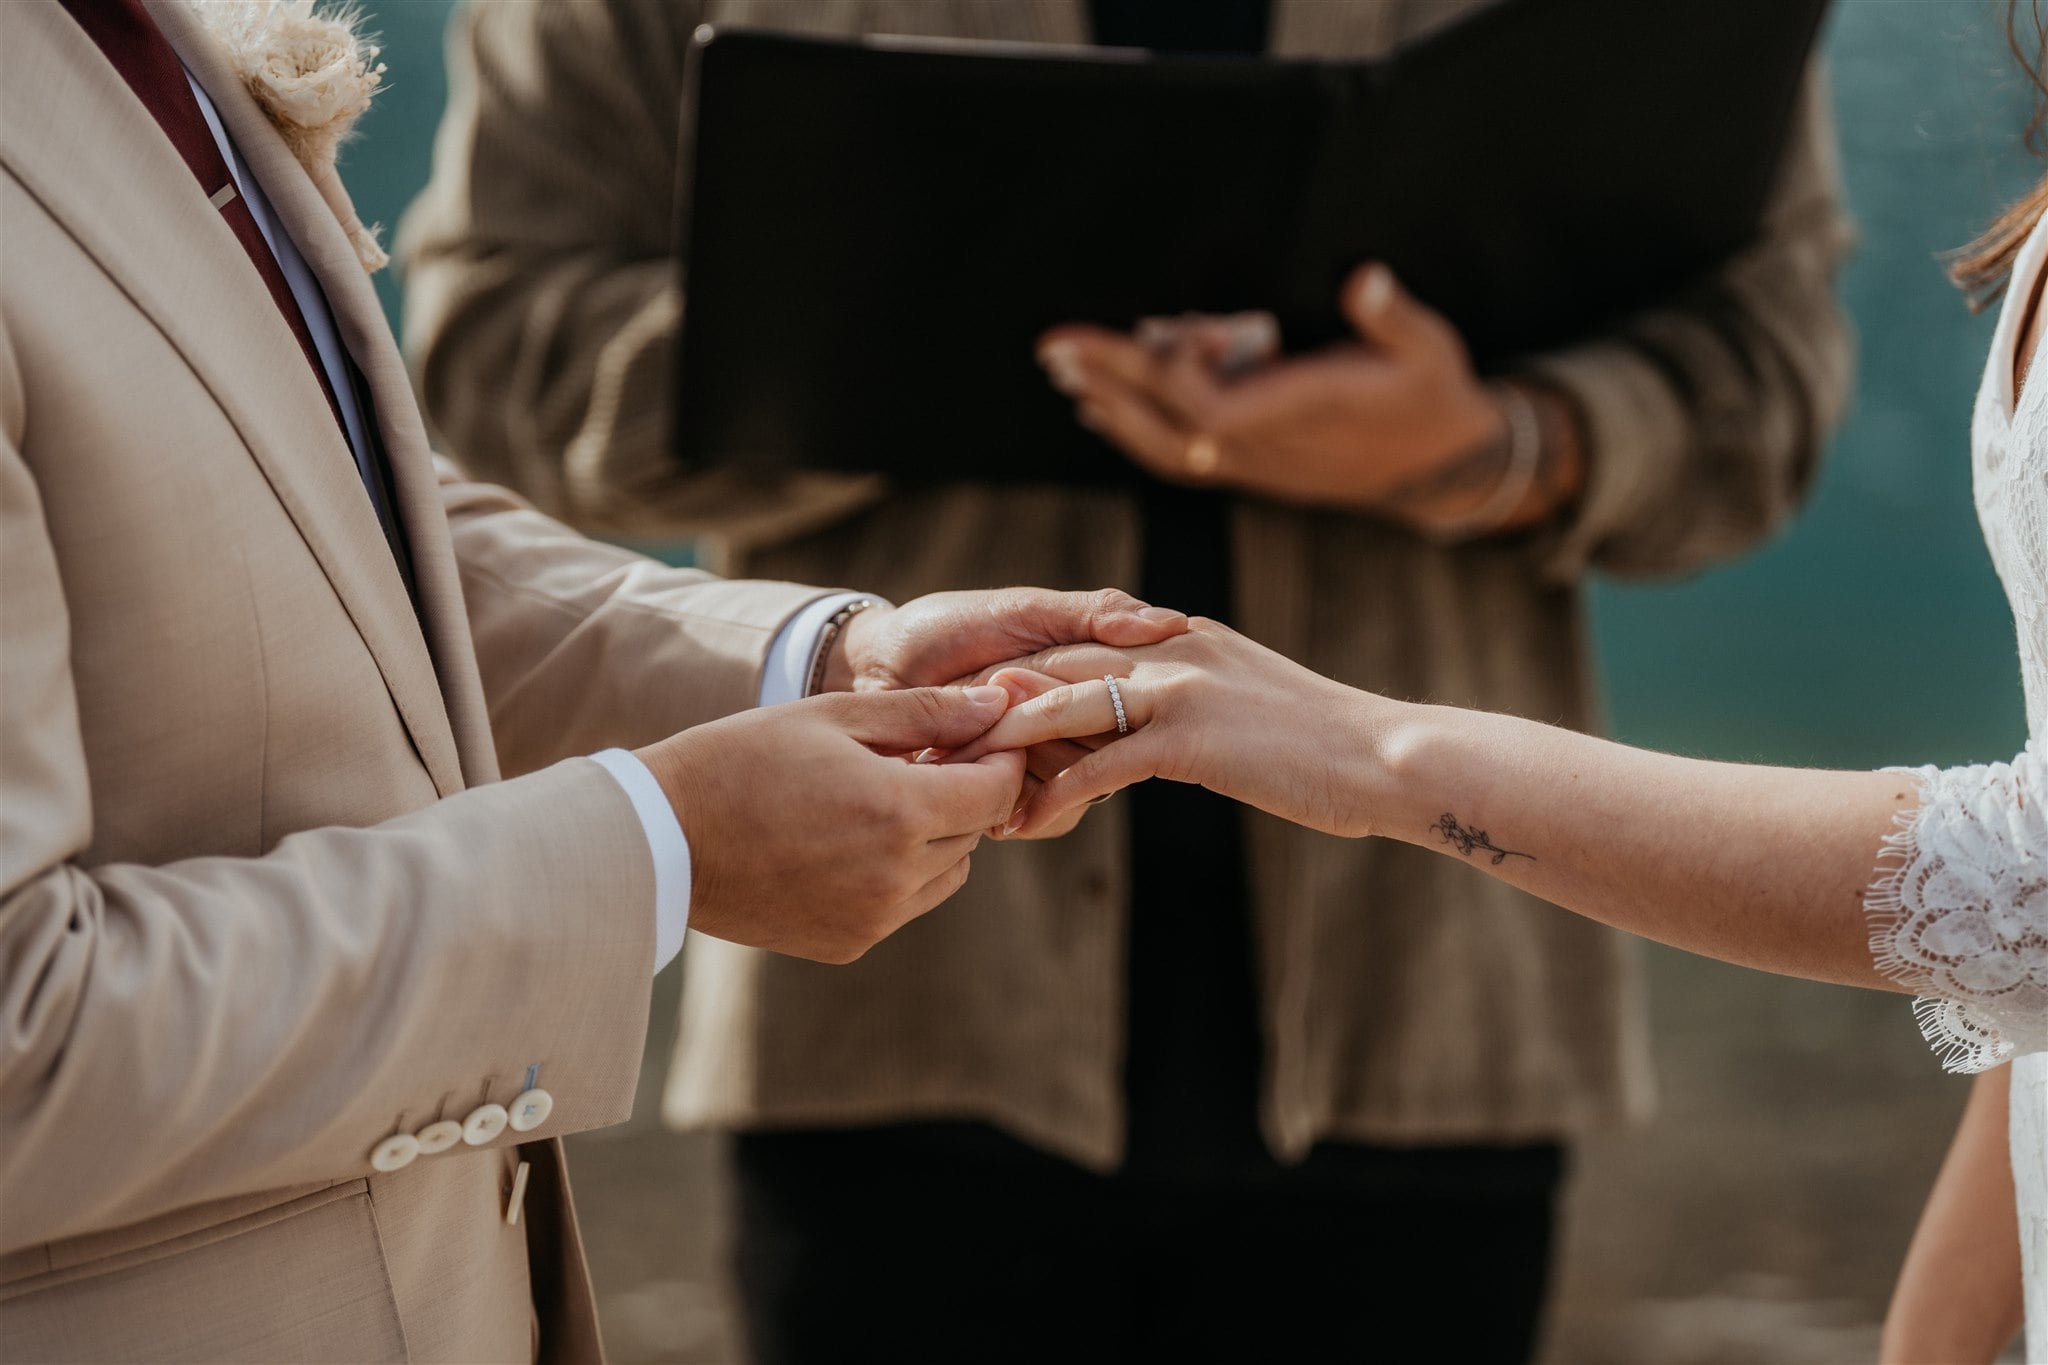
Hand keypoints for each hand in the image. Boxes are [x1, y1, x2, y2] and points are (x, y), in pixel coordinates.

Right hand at [635, 686, 1024, 962]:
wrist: (663, 837)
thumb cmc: (742, 759)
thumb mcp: (833, 717)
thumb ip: (925, 712)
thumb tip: (999, 706)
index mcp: (897, 811)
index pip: (996, 789)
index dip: (998, 756)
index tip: (979, 733)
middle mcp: (896, 875)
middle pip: (976, 830)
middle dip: (963, 791)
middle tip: (920, 757)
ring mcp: (874, 918)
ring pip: (949, 872)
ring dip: (936, 835)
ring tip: (880, 798)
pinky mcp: (849, 944)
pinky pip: (907, 905)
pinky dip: (900, 872)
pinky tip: (850, 840)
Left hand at [821, 588, 1186, 836]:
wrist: (879, 665)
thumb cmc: (950, 625)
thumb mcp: (1024, 608)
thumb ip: (1092, 615)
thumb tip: (1169, 624)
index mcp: (1092, 673)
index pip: (1134, 695)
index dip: (1084, 693)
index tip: (1007, 676)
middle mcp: (1081, 720)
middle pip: (1106, 745)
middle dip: (1040, 730)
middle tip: (976, 704)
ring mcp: (1052, 759)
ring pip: (1079, 782)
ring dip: (1020, 764)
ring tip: (958, 740)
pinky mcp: (1019, 794)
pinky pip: (1045, 810)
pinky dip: (1012, 798)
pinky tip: (966, 775)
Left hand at [953, 620, 1390, 838]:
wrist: (1386, 757)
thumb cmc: (1328, 750)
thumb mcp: (1250, 713)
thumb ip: (1198, 712)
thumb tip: (1165, 738)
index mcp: (1182, 639)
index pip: (1080, 646)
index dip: (1022, 676)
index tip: (973, 709)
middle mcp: (1171, 649)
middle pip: (1055, 665)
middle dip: (994, 703)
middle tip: (941, 742)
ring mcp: (1179, 687)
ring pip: (1064, 706)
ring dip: (1008, 745)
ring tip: (963, 781)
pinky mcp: (1189, 736)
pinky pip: (1100, 764)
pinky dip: (1057, 794)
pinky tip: (1025, 825)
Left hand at [1037, 264, 1579, 533]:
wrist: (1439, 466)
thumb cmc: (1430, 394)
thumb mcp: (1427, 346)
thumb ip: (1390, 315)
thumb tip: (1365, 277)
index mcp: (1306, 411)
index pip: (1219, 408)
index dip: (1181, 374)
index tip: (1164, 330)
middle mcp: (1269, 447)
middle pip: (1173, 422)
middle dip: (1114, 381)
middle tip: (1057, 345)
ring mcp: (1254, 465)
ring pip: (1166, 448)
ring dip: (1111, 409)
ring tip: (1064, 373)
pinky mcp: (1249, 469)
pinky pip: (1179, 459)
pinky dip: (1133, 434)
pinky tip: (1098, 408)